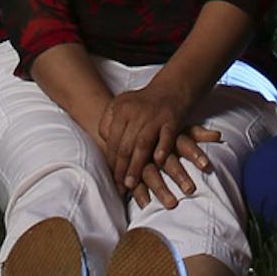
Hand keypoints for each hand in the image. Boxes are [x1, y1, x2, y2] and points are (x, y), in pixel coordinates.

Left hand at [98, 82, 205, 196]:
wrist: (171, 88)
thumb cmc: (143, 103)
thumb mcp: (121, 105)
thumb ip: (109, 122)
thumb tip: (104, 143)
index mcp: (122, 109)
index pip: (113, 140)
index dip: (111, 161)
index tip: (112, 179)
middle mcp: (137, 112)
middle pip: (126, 145)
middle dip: (121, 168)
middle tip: (120, 187)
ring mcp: (154, 116)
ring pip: (142, 144)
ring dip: (136, 165)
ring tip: (132, 183)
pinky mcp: (172, 119)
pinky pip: (166, 136)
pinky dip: (162, 149)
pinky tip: (158, 162)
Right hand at [128, 128, 220, 210]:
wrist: (129, 123)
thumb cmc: (162, 131)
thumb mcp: (179, 129)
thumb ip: (199, 133)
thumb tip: (218, 134)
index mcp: (170, 135)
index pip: (185, 143)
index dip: (195, 153)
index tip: (206, 166)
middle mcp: (156, 146)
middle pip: (167, 160)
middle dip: (179, 175)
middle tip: (191, 190)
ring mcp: (141, 158)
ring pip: (149, 172)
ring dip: (160, 188)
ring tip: (172, 204)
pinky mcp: (130, 168)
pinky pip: (133, 181)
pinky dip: (139, 193)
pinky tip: (146, 205)